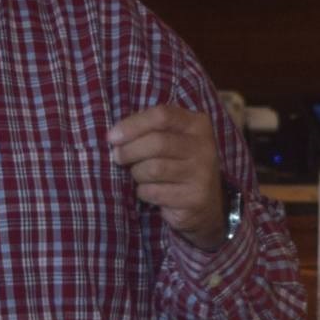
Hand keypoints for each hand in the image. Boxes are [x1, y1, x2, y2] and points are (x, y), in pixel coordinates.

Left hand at [107, 105, 225, 247]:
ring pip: (154, 169)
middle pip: (157, 142)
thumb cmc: (178, 165)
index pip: (162, 115)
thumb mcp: (171, 140)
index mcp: (197, 124)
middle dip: (129, 150)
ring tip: (138, 175)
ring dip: (137, 173)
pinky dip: (143, 192)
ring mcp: (202, 173)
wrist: (207, 204)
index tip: (112, 137)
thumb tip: (114, 136)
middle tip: (117, 157)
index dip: (132, 125)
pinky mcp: (195, 198)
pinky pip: (155, 192)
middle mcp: (204, 146)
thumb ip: (149, 131)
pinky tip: (149, 191)